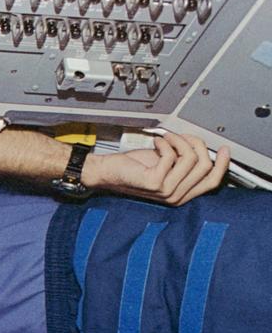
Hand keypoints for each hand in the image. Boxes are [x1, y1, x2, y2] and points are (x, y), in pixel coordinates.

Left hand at [84, 130, 229, 205]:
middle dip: (196, 144)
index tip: (224, 148)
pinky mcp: (155, 183)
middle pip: (205, 166)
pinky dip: (165, 143)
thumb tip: (204, 147)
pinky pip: (172, 155)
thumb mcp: (167, 164)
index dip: (222, 164)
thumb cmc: (134, 168)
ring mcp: (166, 191)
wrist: (108, 172)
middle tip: (181, 136)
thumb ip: (186, 161)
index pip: (213, 182)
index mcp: (183, 193)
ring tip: (167, 138)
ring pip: (191, 158)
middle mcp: (176, 196)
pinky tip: (156, 143)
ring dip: (180, 141)